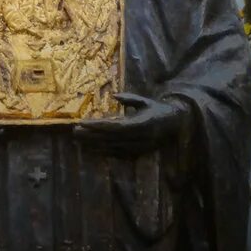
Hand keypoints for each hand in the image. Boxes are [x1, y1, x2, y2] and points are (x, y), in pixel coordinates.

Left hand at [71, 93, 190, 154]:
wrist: (176, 125)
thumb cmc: (158, 109)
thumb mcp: (145, 101)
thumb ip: (130, 99)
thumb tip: (114, 95)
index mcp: (140, 124)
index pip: (114, 126)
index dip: (97, 126)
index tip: (83, 123)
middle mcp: (138, 138)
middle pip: (110, 138)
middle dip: (91, 136)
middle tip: (74, 131)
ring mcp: (137, 147)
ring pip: (112, 148)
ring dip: (94, 145)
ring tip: (78, 141)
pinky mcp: (137, 153)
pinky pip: (118, 154)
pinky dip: (104, 152)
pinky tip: (92, 150)